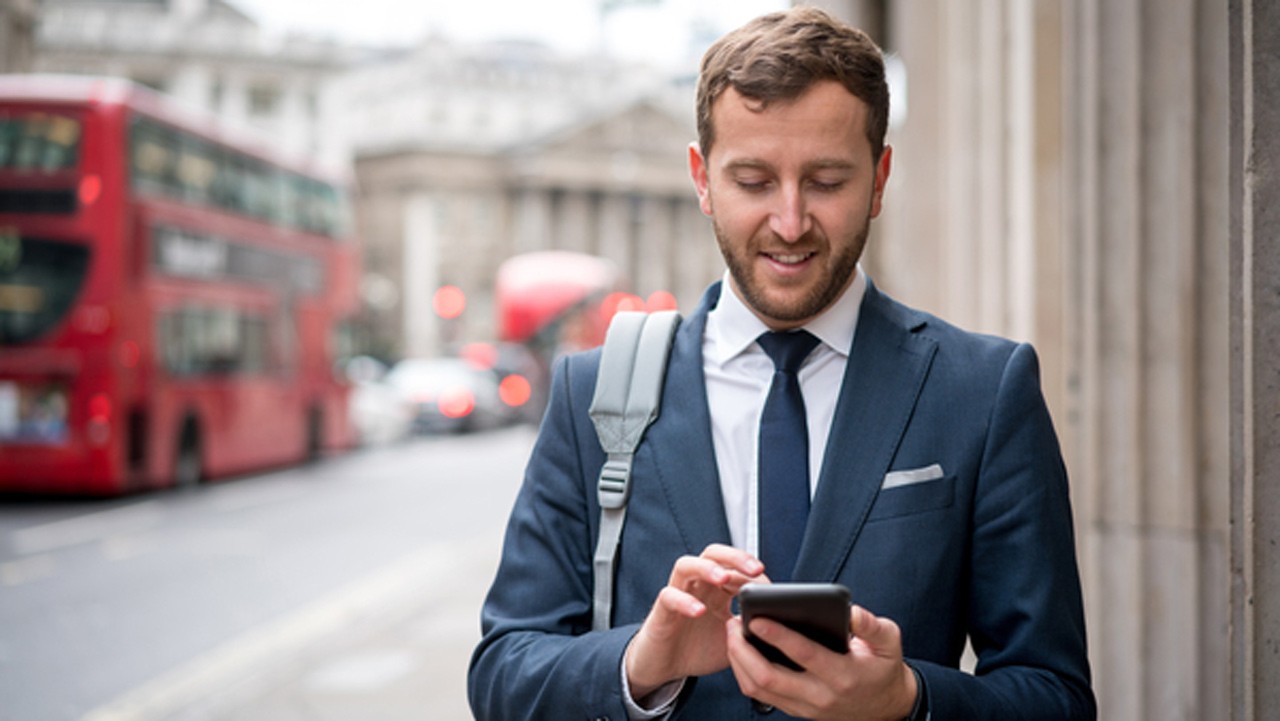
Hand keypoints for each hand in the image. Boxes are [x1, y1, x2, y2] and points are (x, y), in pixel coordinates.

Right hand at [624, 544, 764, 698]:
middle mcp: (698, 586)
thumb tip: (779, 630)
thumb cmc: (699, 649)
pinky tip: (699, 610)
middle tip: (755, 569)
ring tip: (723, 578)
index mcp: (717, 590)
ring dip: (707, 568)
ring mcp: (678, 594)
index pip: (736, 566)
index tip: (770, 588)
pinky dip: (684, 600)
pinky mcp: (661, 610)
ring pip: (687, 565)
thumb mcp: (734, 642)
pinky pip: (669, 596)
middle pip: (713, 554)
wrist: (666, 667)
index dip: (753, 573)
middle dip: (735, 557)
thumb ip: (751, 632)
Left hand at [725, 604, 917, 720]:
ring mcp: (805, 707)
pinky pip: (761, 695)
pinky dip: (744, 672)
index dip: (778, 636)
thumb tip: (850, 611)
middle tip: (733, 623)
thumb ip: (871, 624)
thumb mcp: (889, 642)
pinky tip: (741, 651)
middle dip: (743, 649)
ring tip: (733, 633)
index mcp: (843, 675)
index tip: (756, 618)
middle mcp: (820, 695)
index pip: (804, 655)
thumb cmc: (883, 668)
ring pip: (758, 689)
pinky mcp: (796, 710)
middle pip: (768, 677)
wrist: (886, 707)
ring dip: (738, 661)